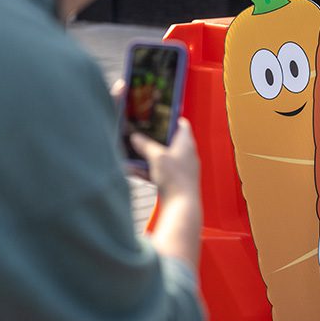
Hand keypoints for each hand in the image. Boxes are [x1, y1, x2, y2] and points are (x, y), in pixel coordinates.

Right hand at [131, 119, 201, 270]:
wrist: (182, 207)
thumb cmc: (175, 178)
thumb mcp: (157, 157)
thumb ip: (145, 145)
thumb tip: (135, 137)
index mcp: (187, 143)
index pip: (181, 124)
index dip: (171, 117)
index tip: (159, 114)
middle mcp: (186, 155)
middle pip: (169, 141)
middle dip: (154, 138)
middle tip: (141, 132)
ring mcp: (181, 169)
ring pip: (162, 157)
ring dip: (148, 156)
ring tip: (132, 153)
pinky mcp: (175, 182)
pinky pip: (159, 172)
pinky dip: (148, 170)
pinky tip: (133, 171)